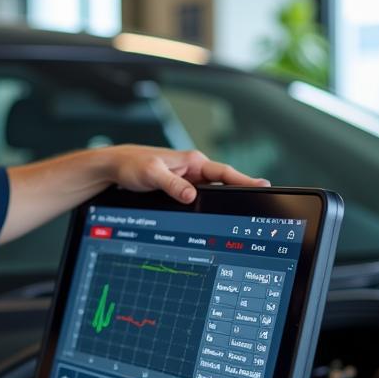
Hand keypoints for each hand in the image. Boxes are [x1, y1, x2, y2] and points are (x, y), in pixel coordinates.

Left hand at [107, 145, 268, 202]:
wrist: (115, 167)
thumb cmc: (131, 165)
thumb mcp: (151, 175)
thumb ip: (172, 185)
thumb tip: (192, 196)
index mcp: (192, 162)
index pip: (224, 172)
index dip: (244, 180)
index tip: (263, 185)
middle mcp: (193, 170)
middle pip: (224, 183)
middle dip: (241, 193)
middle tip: (259, 203)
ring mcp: (188, 181)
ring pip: (212, 192)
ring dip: (225, 201)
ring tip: (241, 212)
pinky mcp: (179, 190)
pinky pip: (199, 198)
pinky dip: (208, 206)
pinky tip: (214, 215)